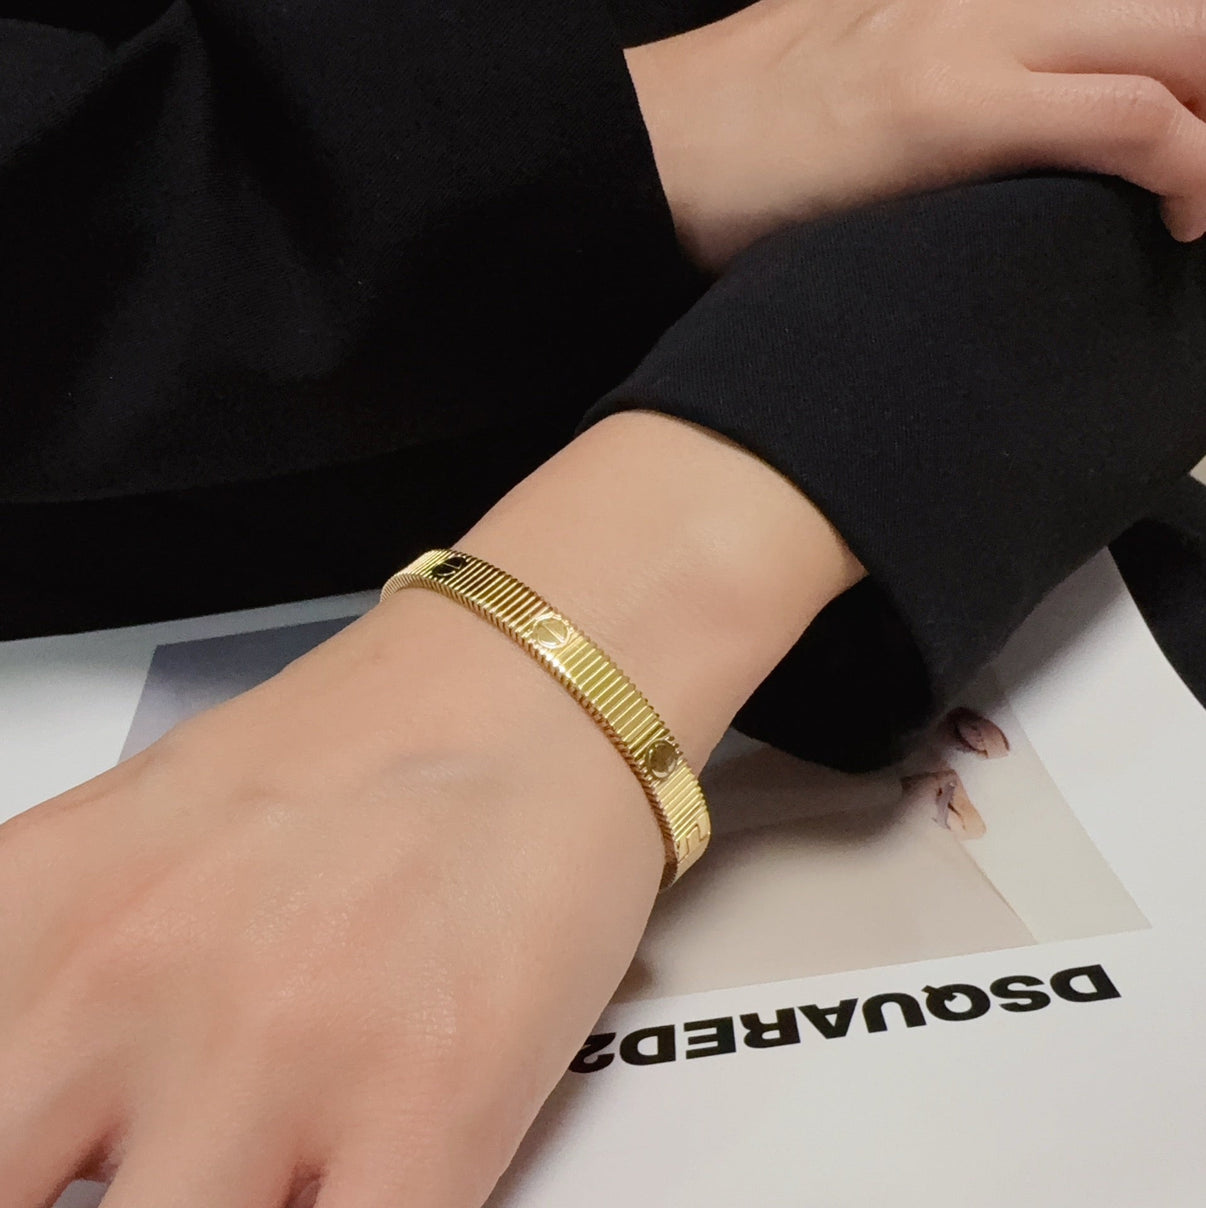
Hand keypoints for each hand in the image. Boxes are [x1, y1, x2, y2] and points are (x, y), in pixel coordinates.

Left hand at [1, 413, 860, 1206]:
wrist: (537, 685)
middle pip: (23, 1201)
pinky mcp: (428, 1105)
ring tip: (278, 1152)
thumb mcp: (145, 822)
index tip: (64, 1154)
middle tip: (171, 1154)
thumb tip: (48, 1105)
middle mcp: (133, 985)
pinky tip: (359, 1174)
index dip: (22, 1157)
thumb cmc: (374, 739)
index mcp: (43, 907)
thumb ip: (54, 961)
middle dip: (99, 1191)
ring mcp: (277, 1054)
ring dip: (229, 1203)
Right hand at [626, 0, 1205, 268]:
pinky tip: (1177, 213)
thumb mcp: (849, 62)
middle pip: (1179, 12)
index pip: (1124, 6)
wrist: (649, 150)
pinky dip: (1184, 164)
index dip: (1183, 63)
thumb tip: (986, 120)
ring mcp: (969, 38)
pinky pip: (1124, 117)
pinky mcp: (947, 109)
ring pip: (1181, 41)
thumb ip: (934, 68)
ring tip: (1203, 200)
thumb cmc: (737, 133)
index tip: (1193, 126)